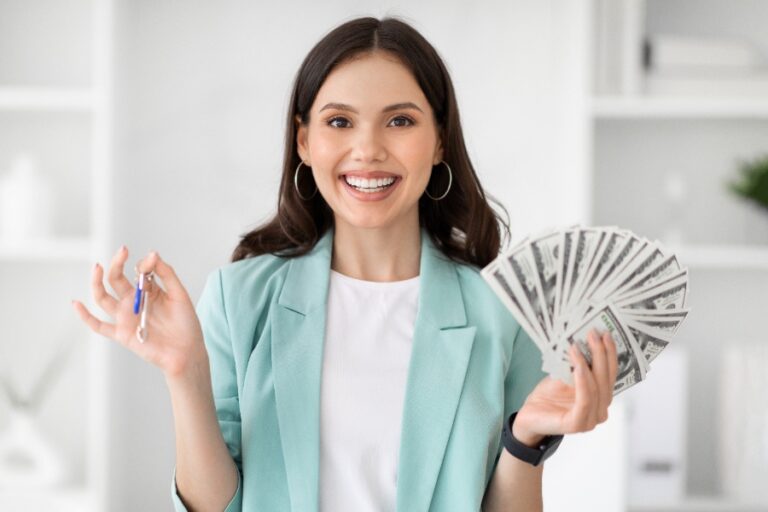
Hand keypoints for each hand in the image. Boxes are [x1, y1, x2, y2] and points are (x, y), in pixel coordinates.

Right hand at [71, 246, 207, 378]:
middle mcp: (133, 301)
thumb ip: (166, 274)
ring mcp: (125, 317)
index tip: (152, 258)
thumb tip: (152, 254)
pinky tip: (76, 303)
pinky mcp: (121, 333)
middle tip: (123, 250)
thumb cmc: (186, 323)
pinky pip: (98, 325)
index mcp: (148, 291)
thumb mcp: (179, 294)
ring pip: (102, 297)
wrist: (186, 351)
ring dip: (96, 282)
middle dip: (117, 264)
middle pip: (116, 279)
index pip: (138, 271)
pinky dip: (85, 316)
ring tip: (97, 267)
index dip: (144, 263)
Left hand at [512, 329, 618, 446]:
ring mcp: (590, 420)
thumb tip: (584, 340)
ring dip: (590, 365)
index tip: (605, 334)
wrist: (529, 416)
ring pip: (597, 389)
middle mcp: (600, 410)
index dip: (610, 354)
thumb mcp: (564, 374)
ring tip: (578, 346)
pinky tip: (577, 367)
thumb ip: (577, 364)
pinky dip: (583, 382)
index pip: (610, 374)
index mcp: (600, 398)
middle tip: (594, 334)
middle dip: (601, 355)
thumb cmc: (548, 397)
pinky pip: (585, 401)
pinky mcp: (577, 425)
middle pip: (606, 380)